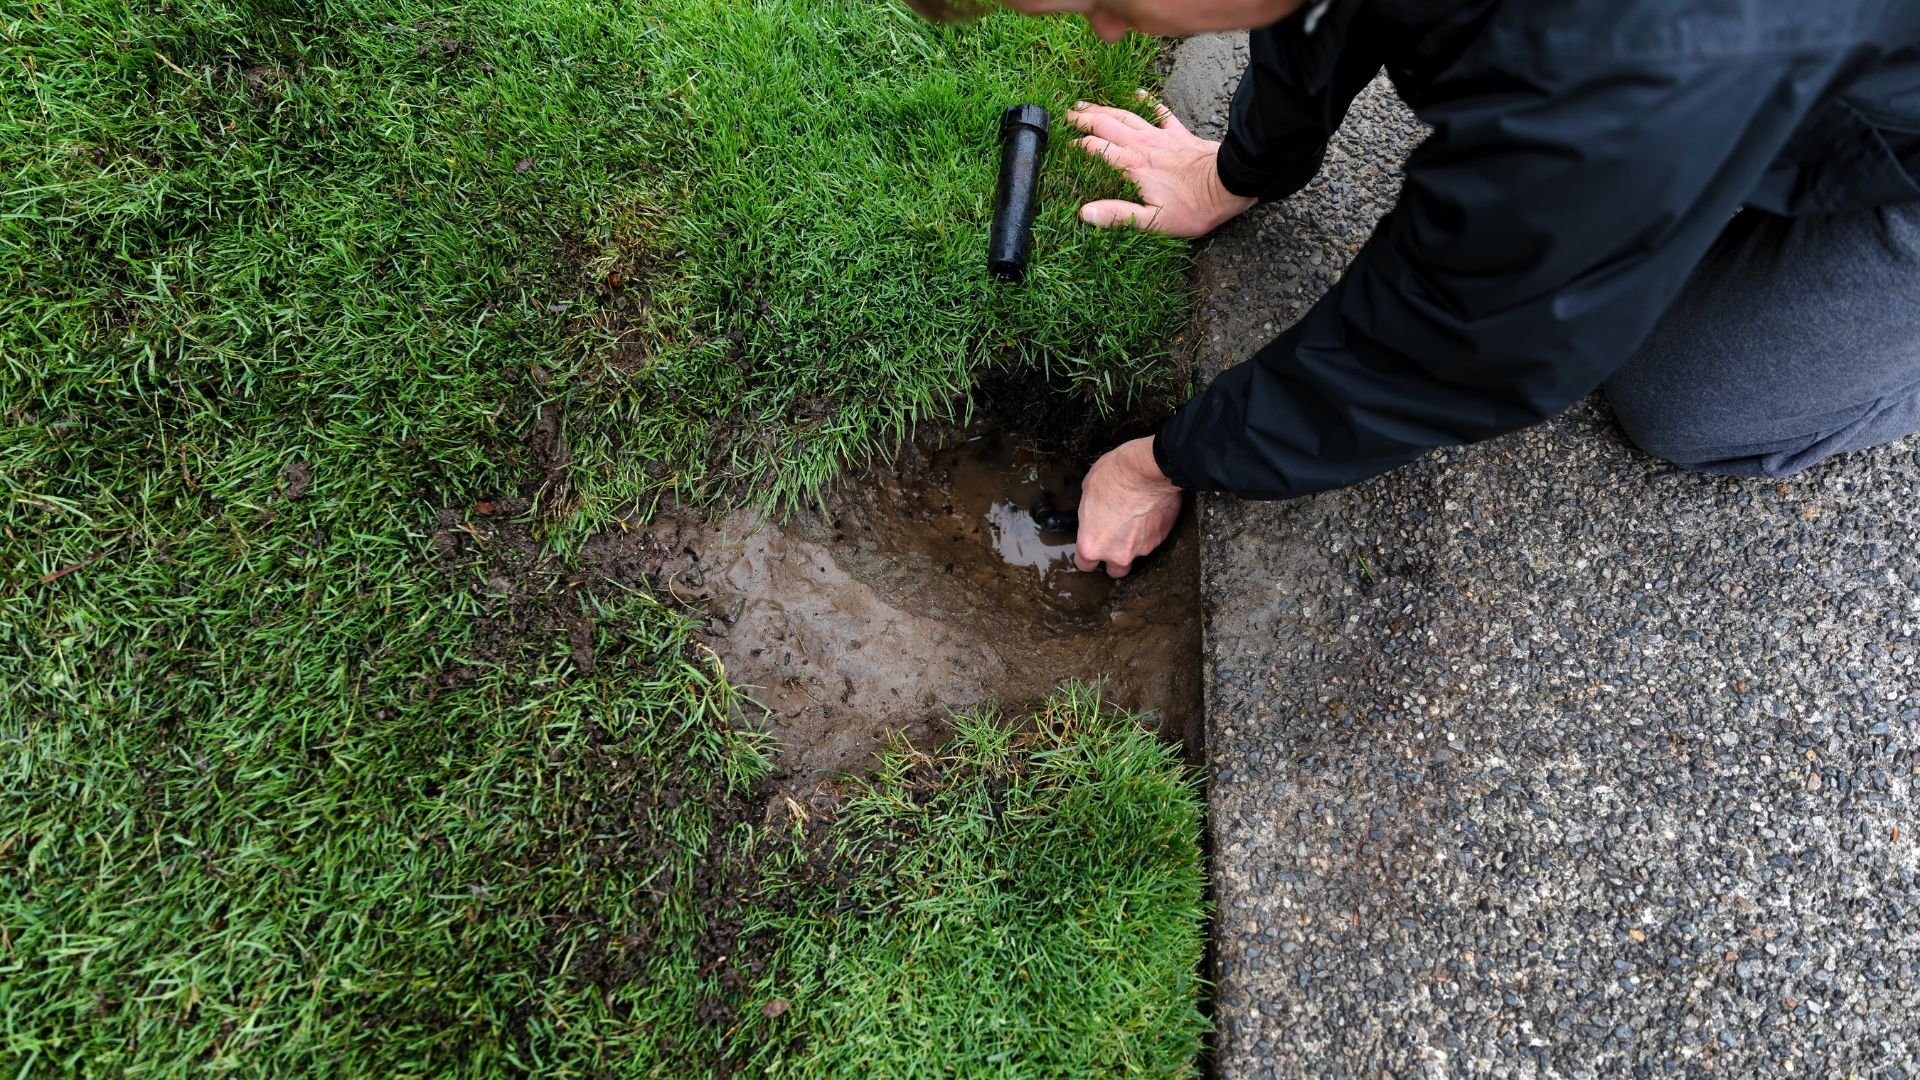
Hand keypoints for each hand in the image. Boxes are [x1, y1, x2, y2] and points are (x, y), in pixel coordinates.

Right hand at [1067, 93, 1256, 237]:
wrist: (1229, 183)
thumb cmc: (1194, 207)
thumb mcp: (1153, 221)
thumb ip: (1117, 215)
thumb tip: (1084, 213)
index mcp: (1132, 166)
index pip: (1095, 150)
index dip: (1077, 147)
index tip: (1064, 145)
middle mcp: (1141, 146)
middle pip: (1106, 126)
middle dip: (1084, 119)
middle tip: (1067, 116)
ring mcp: (1160, 136)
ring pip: (1125, 116)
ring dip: (1104, 109)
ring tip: (1086, 104)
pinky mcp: (1178, 133)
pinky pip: (1159, 111)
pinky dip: (1146, 101)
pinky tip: (1138, 93)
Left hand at [1073, 437, 1183, 577]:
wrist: (1148, 470)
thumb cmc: (1115, 476)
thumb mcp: (1088, 490)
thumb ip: (1090, 513)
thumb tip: (1094, 513)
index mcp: (1092, 544)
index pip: (1085, 565)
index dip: (1086, 557)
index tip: (1090, 549)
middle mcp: (1117, 553)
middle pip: (1114, 571)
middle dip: (1114, 559)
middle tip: (1114, 540)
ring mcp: (1141, 548)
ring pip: (1136, 554)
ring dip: (1133, 542)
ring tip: (1134, 519)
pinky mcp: (1160, 538)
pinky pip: (1152, 539)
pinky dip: (1150, 531)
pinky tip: (1148, 513)